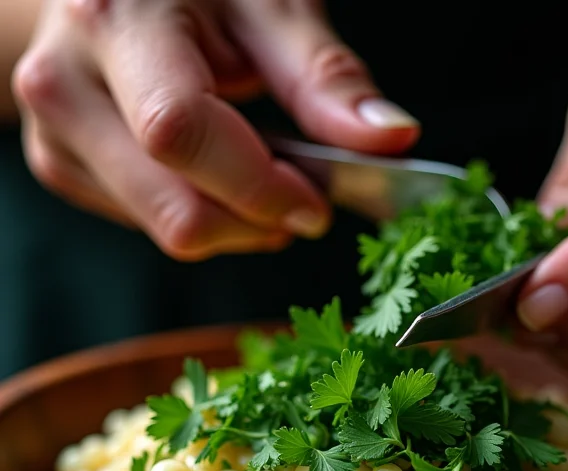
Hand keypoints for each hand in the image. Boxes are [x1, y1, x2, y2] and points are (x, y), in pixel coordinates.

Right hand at [12, 0, 418, 259]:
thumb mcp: (268, 7)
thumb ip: (325, 77)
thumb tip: (391, 139)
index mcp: (116, 21)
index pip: (183, 135)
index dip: (261, 187)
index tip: (318, 206)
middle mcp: (64, 81)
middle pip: (176, 210)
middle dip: (258, 222)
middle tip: (302, 199)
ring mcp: (54, 132)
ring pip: (167, 230)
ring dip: (236, 225)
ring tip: (261, 176)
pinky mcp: (61, 165)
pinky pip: (150, 227)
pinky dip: (204, 216)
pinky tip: (216, 176)